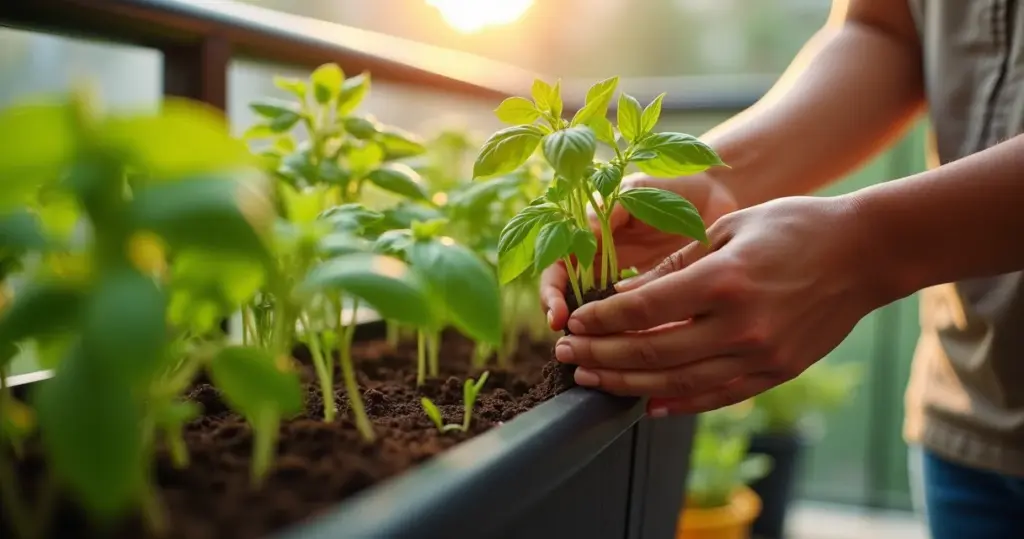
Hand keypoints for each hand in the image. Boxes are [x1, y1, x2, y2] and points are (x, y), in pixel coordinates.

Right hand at [539, 173, 737, 330]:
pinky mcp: (651, 296)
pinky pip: (634, 320)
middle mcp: (600, 261)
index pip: (556, 268)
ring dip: (595, 335)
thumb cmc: (674, 185)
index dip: (552, 293)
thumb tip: (580, 228)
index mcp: (588, 235)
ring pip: (598, 315)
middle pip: (569, 299)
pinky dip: (629, 335)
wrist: (717, 195)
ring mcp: (623, 280)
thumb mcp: (640, 189)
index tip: (560, 316)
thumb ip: (612, 208)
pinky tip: (634, 349)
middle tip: (573, 345)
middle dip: (568, 323)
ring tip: (598, 355)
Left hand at [553, 195, 887, 415]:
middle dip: (601, 357)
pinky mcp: (775, 373)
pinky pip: (716, 397)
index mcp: (723, 280)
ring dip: (628, 385)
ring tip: (592, 380)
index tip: (574, 324)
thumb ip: (674, 266)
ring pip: (678, 383)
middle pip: (652, 353)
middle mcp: (740, 325)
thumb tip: (624, 296)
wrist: (864, 253)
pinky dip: (677, 403)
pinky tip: (647, 403)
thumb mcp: (728, 229)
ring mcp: (760, 355)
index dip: (602, 321)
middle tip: (567, 357)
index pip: (644, 310)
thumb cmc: (793, 227)